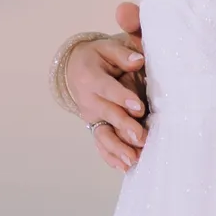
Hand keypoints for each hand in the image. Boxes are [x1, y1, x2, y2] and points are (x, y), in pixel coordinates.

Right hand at [67, 3, 147, 173]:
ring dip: (118, 149)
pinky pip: (101, 144)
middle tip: (141, 138)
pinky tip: (124, 167)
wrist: (73, 69)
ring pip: (103, 135)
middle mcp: (88, 101)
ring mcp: (90, 117)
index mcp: (91, 78)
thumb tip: (139, 60)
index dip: (123, 98)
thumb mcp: (107, 48)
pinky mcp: (93, 126)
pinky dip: (111, 156)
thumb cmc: (97, 57)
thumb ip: (123, 54)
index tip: (138, 107)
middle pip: (108, 115)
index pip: (108, 90)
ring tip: (134, 160)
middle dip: (125, 127)